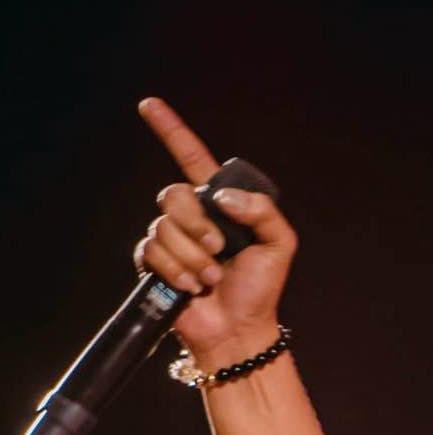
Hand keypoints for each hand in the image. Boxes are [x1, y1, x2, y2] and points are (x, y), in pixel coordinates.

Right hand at [133, 97, 296, 365]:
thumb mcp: (279, 245)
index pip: (192, 159)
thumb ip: (263, 211)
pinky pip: (152, 251)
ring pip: (163, 227)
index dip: (171, 131)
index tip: (151, 105)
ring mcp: (171, 240)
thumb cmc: (261, 290)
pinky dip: (176, 271)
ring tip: (210, 278)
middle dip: (198, 226)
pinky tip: (192, 287)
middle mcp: (192, 218)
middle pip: (173, 195)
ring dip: (192, 257)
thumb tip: (222, 198)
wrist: (239, 328)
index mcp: (220, 206)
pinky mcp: (155, 263)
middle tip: (220, 252)